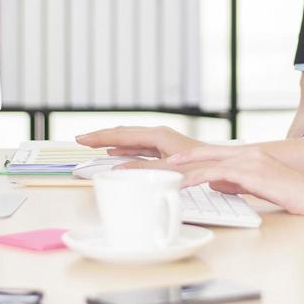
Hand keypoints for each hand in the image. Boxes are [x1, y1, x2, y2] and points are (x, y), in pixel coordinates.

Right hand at [75, 125, 201, 158]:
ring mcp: (163, 141)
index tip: (81, 138)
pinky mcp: (166, 149)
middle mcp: (159, 135)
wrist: (223, 165)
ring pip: (130, 139)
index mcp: (158, 135)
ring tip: (93, 144)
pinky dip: (124, 148)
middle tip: (80, 139)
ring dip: (111, 141)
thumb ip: (143, 169)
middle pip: (123, 133)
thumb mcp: (170, 169)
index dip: (99, 136)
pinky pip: (138, 146)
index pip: (121, 134)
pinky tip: (117, 152)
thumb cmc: (201, 166)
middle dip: (101, 136)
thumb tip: (117, 170)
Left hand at [160, 144, 303, 215]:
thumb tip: (214, 182)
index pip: (211, 152)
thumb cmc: (293, 193)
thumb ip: (236, 181)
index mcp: (248, 154)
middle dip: (179, 159)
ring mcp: (249, 160)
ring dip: (181, 170)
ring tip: (161, 176)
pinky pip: (218, 173)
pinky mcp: (253, 172)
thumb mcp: (258, 185)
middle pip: (203, 152)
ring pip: (206, 161)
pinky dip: (198, 178)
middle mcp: (246, 152)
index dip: (189, 157)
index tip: (168, 162)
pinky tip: (183, 185)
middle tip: (163, 164)